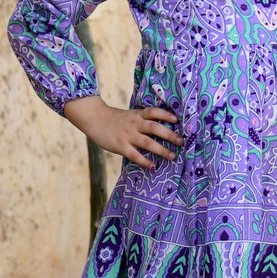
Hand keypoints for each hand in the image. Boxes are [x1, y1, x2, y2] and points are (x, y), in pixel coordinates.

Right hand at [62, 95, 181, 168]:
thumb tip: (163, 128)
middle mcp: (134, 124)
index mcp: (138, 114)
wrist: (94, 119)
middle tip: (181, 142)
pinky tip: (153, 166)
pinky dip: (145, 161)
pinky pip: (135, 155)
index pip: (154, 112)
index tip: (177, 120)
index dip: (166, 115)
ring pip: (147, 142)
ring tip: (172, 156)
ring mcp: (128, 135)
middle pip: (155, 127)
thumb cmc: (116, 119)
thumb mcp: (131, 114)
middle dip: (170, 135)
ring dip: (161, 150)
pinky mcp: (121, 146)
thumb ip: (144, 120)